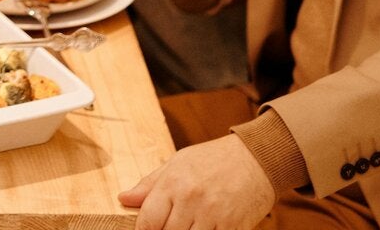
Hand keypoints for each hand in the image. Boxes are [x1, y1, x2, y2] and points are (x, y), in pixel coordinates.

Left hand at [119, 134, 273, 229]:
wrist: (257, 158)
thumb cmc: (213, 159)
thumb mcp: (177, 162)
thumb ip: (149, 184)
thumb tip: (123, 198)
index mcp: (173, 183)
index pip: (148, 220)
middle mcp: (191, 200)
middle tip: (168, 226)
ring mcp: (214, 215)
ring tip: (186, 226)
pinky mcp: (234, 227)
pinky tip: (204, 229)